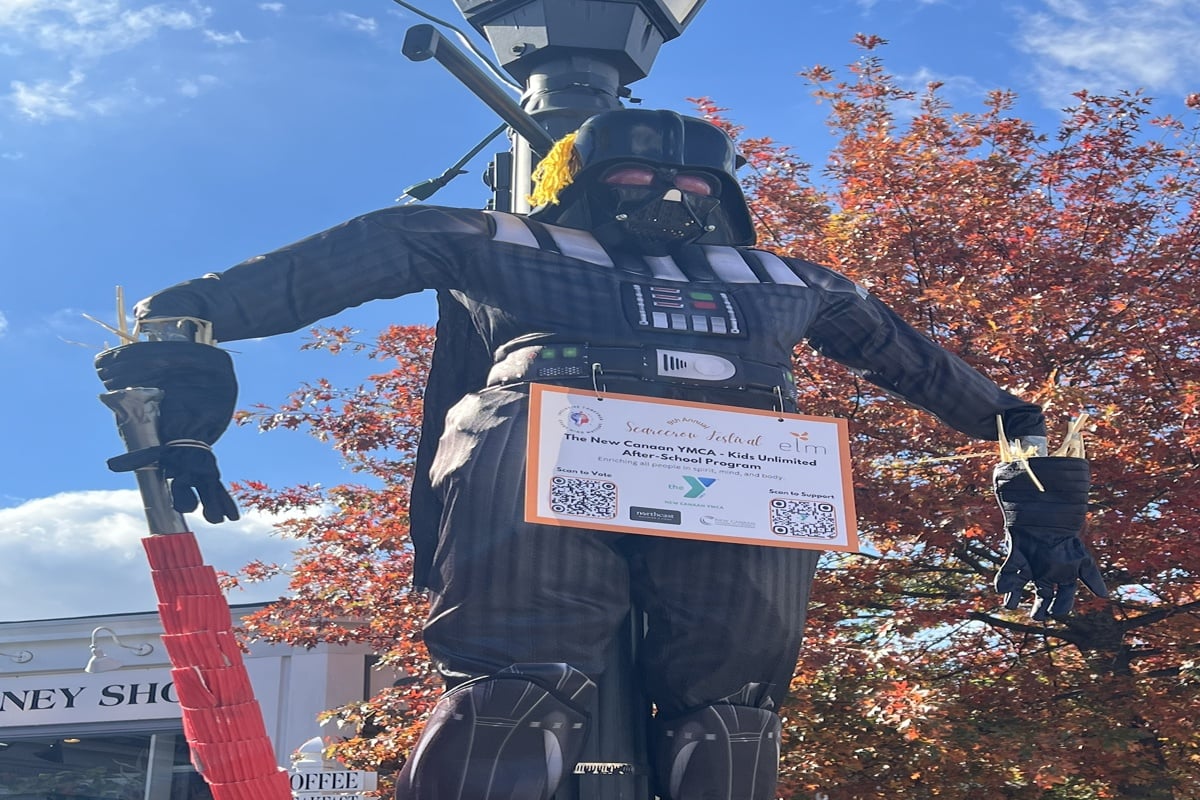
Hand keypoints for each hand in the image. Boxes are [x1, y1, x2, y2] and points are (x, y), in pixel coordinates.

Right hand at [97, 340, 239, 522]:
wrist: (199, 365)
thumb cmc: (171, 369)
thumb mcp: (150, 372)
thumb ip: (129, 373)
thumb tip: (103, 363)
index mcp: (158, 434)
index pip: (146, 451)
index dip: (134, 460)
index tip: (117, 466)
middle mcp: (175, 448)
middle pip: (178, 473)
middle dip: (182, 492)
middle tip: (186, 508)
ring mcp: (195, 453)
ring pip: (199, 483)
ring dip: (207, 501)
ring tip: (215, 519)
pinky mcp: (211, 455)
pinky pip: (215, 481)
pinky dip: (222, 498)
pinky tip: (230, 516)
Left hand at [993, 457, 1107, 619]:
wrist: (1031, 474)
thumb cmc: (1051, 476)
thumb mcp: (1064, 476)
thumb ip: (1069, 464)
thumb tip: (1078, 431)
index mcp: (1072, 543)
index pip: (1088, 568)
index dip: (1094, 581)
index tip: (1100, 594)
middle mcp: (1056, 552)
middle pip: (1061, 585)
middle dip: (1057, 602)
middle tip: (1049, 613)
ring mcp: (1036, 551)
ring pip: (1037, 584)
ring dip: (1030, 599)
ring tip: (1023, 611)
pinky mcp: (1016, 545)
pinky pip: (1013, 567)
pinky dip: (1008, 580)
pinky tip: (1002, 591)